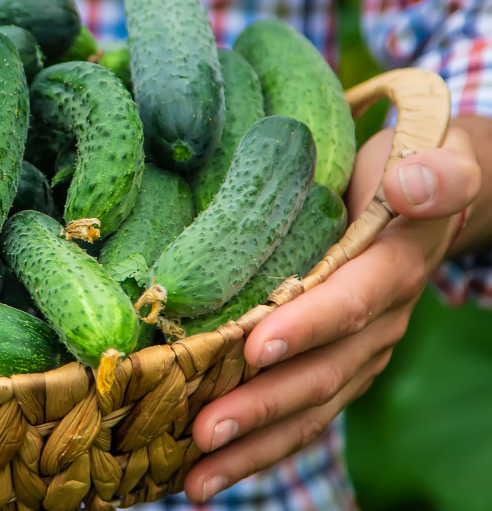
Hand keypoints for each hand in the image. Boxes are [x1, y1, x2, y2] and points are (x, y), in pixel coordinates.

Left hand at [181, 120, 482, 502]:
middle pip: (323, 373)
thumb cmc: (406, 167)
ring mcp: (358, 355)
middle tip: (205, 431)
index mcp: (393, 268)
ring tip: (197, 479)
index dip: (308, 326)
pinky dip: (257, 446)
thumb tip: (413, 187)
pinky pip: (300, 415)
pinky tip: (207, 470)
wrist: (423, 198)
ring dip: (253, 446)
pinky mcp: (336, 368)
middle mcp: (380, 324)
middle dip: (264, 406)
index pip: (351, 301)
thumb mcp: (429, 153)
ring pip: (308, 409)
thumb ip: (433, 171)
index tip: (256, 347)